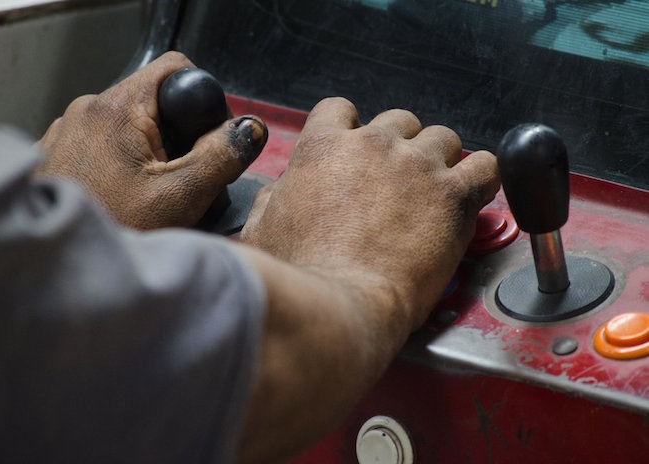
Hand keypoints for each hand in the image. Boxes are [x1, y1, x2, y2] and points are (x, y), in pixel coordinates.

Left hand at [36, 52, 267, 229]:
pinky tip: (120, 200)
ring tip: (148, 197)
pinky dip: (119, 166)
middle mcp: (85, 110)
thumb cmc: (114, 231)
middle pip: (152, 103)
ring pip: (127, 128)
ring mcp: (65, 133)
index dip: (202, 98)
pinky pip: (100, 146)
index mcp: (117, 109)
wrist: (51, 274)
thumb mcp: (182, 196)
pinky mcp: (54, 155)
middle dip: (176, 137)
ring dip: (147, 155)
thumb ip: (222, 156)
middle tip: (179, 180)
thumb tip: (250, 129)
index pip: (175, 69)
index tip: (206, 137)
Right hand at [242, 97, 498, 329]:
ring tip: (436, 193)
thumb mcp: (261, 228)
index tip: (357, 150)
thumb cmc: (299, 274)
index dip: (350, 128)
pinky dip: (482, 177)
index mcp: (323, 147)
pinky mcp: (452, 195)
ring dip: (439, 160)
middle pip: (399, 122)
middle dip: (400, 146)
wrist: (338, 304)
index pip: (340, 109)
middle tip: (399, 183)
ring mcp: (416, 166)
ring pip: (443, 138)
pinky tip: (473, 195)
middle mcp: (372, 145)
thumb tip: (280, 192)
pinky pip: (486, 166)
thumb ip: (274, 198)